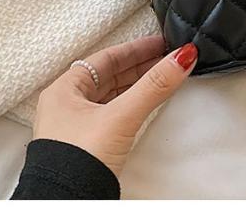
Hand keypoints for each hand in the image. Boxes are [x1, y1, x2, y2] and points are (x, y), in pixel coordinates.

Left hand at [33, 35, 196, 176]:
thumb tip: (181, 58)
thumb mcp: (121, 116)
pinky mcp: (88, 146)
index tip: (160, 43)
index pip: (105, 58)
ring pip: (112, 96)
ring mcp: (77, 127)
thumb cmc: (77, 162)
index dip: (135, 49)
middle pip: (110, 75)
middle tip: (167, 59)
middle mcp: (67, 106)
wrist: (67, 207)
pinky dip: (133, 104)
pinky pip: (114, 114)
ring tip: (164, 76)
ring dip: (138, 85)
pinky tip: (147, 103)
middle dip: (141, 66)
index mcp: (64, 90)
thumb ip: (153, 86)